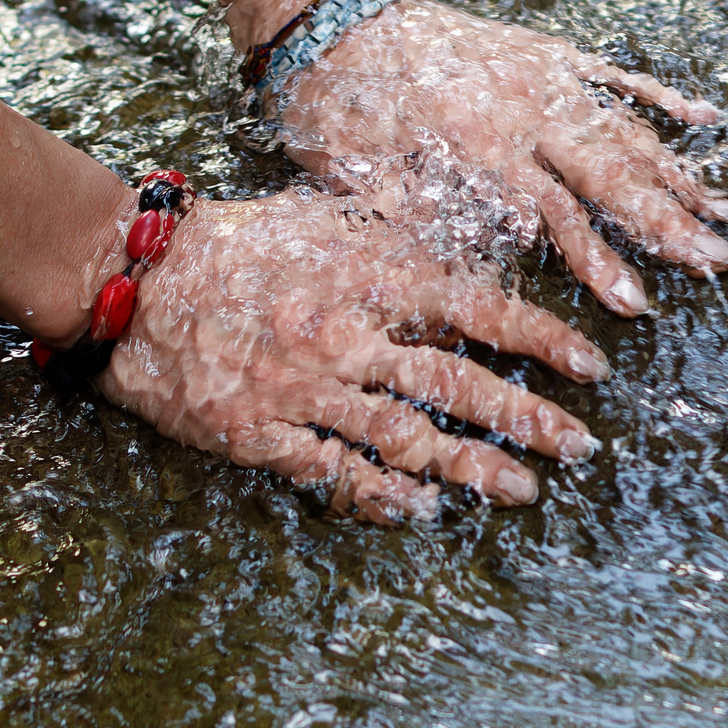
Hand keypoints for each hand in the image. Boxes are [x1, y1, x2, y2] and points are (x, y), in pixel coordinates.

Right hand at [98, 178, 608, 521]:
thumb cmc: (241, 242)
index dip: (540, 340)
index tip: (593, 366)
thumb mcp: (328, 218)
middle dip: (526, 419)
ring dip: (471, 469)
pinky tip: (425, 510)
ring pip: (405, 439)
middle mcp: (343, 335)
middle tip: (582, 445)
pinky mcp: (260, 434)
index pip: (475, 309)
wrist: (134, 277)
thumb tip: (477, 235)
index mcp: (367, 275)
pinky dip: (384, 495)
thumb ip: (401, 230)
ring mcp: (302, 390)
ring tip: (523, 490)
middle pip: (454, 386)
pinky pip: (335, 474)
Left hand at [276, 0, 727, 316]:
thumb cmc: (338, 111)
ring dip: (677, 175)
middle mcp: (523, 109)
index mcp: (479, 146)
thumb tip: (520, 239)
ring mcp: (540, 76)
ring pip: (625, 131)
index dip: (602, 262)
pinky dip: (662, 96)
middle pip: (612, 176)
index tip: (638, 302)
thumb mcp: (368, 178)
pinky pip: (614, 74)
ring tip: (723, 213)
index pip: (560, 217)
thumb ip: (439, 211)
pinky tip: (706, 119)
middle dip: (668, 224)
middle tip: (716, 262)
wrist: (326, 19)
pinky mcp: (544, 52)